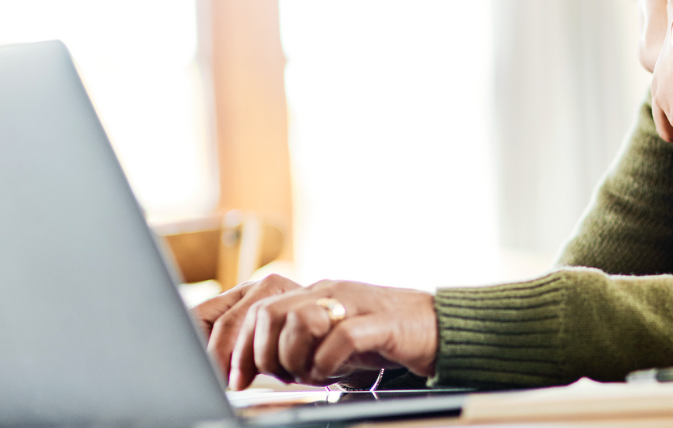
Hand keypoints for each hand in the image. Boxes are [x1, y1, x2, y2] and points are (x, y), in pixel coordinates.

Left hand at [208, 277, 438, 388]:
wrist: (438, 326)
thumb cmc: (380, 337)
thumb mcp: (329, 339)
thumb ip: (295, 344)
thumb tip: (253, 367)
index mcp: (312, 294)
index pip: (256, 309)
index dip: (237, 347)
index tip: (235, 380)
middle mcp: (328, 292)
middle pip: (268, 313)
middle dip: (262, 355)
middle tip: (279, 379)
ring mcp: (354, 303)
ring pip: (299, 321)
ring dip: (295, 358)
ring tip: (311, 375)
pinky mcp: (380, 323)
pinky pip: (341, 338)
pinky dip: (328, 363)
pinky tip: (334, 374)